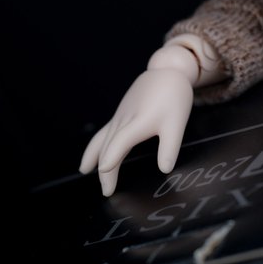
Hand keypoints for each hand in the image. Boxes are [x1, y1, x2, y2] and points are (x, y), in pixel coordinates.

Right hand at [79, 68, 193, 195]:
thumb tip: (164, 170)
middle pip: (108, 146)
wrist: (167, 71)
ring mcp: (120, 115)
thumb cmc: (174, 97)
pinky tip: (92, 154)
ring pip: (103, 139)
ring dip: (95, 157)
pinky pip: (103, 131)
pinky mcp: (120, 113)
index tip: (105, 180)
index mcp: (138, 123)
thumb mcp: (177, 123)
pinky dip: (95, 145)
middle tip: (106, 192)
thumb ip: (169, 148)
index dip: (110, 162)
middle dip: (104, 170)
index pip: (119, 145)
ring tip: (85, 171)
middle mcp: (124, 119)